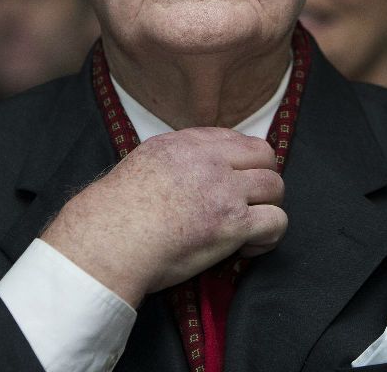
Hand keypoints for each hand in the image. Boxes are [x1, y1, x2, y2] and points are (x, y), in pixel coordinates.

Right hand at [40, 127, 286, 306]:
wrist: (109, 240)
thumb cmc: (116, 212)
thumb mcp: (144, 161)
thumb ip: (176, 156)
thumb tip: (191, 164)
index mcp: (186, 143)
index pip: (236, 139)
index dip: (244, 161)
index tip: (236, 181)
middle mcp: (210, 161)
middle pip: (265, 156)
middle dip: (263, 178)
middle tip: (248, 202)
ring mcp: (224, 191)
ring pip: (275, 187)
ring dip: (267, 207)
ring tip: (248, 227)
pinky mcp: (233, 223)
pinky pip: (276, 221)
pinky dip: (269, 237)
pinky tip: (249, 246)